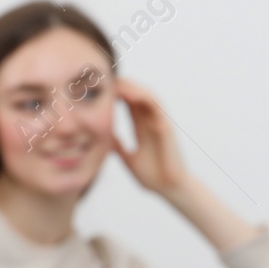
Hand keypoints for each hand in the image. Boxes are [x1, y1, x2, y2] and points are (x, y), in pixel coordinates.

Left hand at [112, 79, 191, 199]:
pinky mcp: (167, 127)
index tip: (98, 89)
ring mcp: (160, 122)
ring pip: (146, 96)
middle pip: (137, 95)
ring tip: (114, 81)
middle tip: (103, 78)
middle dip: (122, 84)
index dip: (115, 93)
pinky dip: (142, 97)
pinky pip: (156, 106)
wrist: (170, 189)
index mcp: (143, 127)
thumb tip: (102, 139)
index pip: (129, 103)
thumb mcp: (129, 159)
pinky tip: (128, 93)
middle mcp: (152, 121)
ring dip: (131, 86)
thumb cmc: (154, 177)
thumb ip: (118, 147)